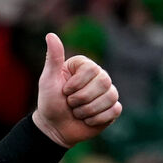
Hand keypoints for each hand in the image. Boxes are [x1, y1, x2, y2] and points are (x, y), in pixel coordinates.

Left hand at [33, 33, 121, 147]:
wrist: (53, 128)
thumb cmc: (49, 103)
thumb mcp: (48, 80)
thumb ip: (53, 58)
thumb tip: (50, 35)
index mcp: (85, 66)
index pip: (92, 69)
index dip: (75, 84)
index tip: (64, 91)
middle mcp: (99, 76)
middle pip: (104, 82)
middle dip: (81, 98)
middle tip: (70, 103)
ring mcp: (108, 92)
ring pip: (110, 97)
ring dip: (87, 110)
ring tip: (77, 112)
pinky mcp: (112, 108)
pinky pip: (114, 110)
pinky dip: (97, 119)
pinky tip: (87, 120)